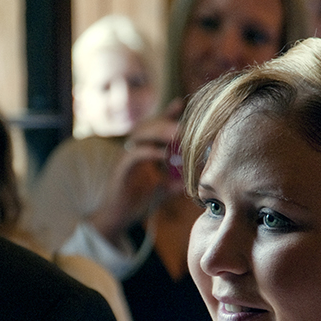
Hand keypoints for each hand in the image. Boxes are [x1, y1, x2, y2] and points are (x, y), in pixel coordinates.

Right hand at [88, 101, 183, 245]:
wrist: (120, 217)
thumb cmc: (140, 200)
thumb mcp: (165, 187)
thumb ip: (179, 179)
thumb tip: (200, 176)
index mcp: (145, 149)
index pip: (157, 125)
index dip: (169, 113)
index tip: (183, 104)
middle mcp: (134, 148)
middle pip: (150, 124)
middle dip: (168, 121)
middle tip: (188, 124)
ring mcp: (126, 156)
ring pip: (141, 134)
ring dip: (160, 131)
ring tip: (178, 134)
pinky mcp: (121, 168)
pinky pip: (134, 154)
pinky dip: (150, 152)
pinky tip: (164, 155)